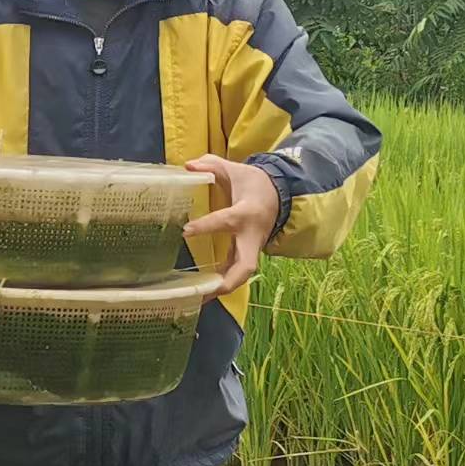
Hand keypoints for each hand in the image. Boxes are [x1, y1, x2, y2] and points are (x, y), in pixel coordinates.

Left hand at [180, 155, 279, 295]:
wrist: (279, 195)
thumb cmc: (254, 184)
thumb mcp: (235, 169)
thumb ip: (211, 165)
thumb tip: (188, 166)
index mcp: (246, 213)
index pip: (226, 221)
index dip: (207, 226)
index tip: (186, 231)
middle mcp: (251, 236)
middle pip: (246, 265)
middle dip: (228, 280)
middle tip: (206, 291)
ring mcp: (251, 248)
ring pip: (242, 275)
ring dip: (222, 289)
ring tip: (197, 300)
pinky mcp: (246, 254)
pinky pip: (235, 273)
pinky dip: (220, 285)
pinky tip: (201, 295)